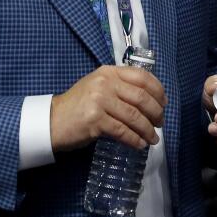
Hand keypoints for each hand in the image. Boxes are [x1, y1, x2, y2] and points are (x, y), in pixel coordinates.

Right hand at [49, 65, 165, 152]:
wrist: (52, 120)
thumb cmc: (78, 105)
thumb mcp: (98, 87)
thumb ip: (120, 87)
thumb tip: (150, 100)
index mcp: (109, 72)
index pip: (142, 77)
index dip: (158, 91)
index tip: (164, 103)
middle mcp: (105, 83)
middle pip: (141, 97)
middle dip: (155, 113)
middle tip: (160, 123)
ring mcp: (99, 101)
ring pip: (134, 116)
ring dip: (147, 129)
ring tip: (153, 138)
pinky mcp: (95, 120)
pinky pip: (122, 131)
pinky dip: (134, 139)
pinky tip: (139, 144)